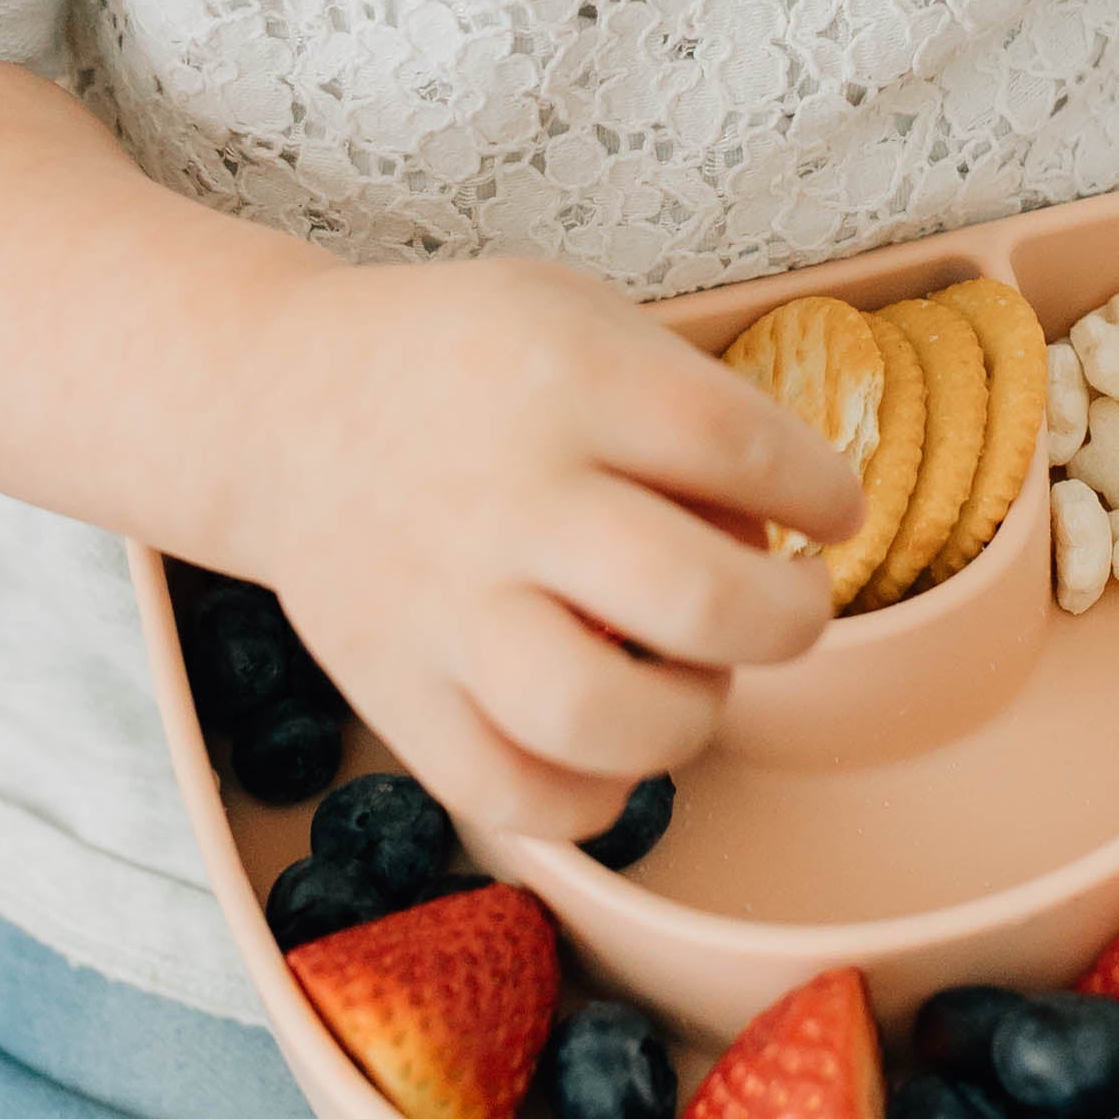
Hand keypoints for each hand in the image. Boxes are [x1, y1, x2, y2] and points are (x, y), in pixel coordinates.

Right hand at [249, 253, 860, 844]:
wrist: (286, 406)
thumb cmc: (472, 366)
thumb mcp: (584, 322)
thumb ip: (690, 410)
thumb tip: (783, 536)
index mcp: (562, 376)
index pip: (741, 447)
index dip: (823, 492)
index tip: (831, 511)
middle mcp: (502, 496)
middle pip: (696, 599)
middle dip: (788, 618)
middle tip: (789, 604)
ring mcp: (442, 607)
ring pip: (605, 719)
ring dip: (693, 713)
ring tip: (694, 676)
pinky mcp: (394, 692)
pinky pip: (516, 796)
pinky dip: (594, 795)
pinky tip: (612, 745)